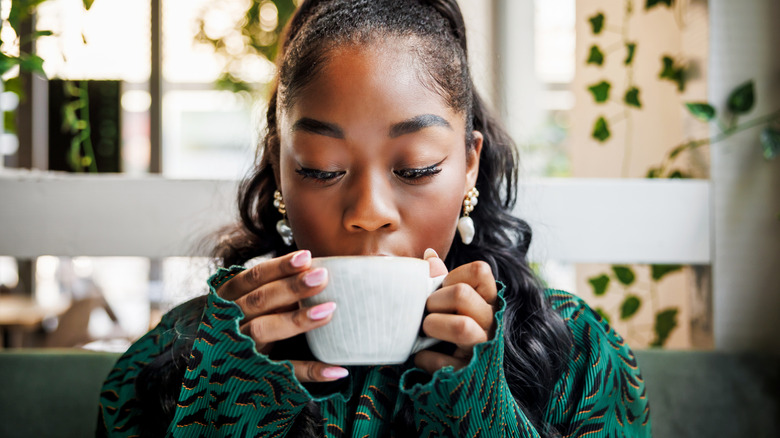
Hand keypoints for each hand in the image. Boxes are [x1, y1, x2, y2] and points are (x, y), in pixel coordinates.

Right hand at [216, 250, 348, 381]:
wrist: (212, 368)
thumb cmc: (243, 322)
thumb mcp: (248, 302)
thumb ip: (273, 288)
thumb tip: (315, 269)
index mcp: (229, 298)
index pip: (253, 277)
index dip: (279, 267)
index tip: (307, 257)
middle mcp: (229, 320)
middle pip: (259, 300)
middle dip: (291, 288)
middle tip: (322, 277)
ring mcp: (239, 348)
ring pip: (263, 330)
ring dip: (297, 320)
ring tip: (329, 311)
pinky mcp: (254, 375)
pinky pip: (284, 372)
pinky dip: (311, 371)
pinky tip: (338, 369)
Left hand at [414, 248, 497, 372]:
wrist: (462, 381)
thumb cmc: (451, 330)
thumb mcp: (449, 304)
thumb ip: (441, 281)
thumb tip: (428, 255)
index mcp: (488, 300)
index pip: (480, 270)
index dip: (453, 276)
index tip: (442, 289)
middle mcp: (492, 321)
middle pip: (462, 294)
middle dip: (434, 302)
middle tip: (427, 312)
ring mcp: (485, 348)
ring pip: (461, 327)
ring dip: (433, 326)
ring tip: (426, 331)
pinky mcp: (471, 374)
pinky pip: (444, 362)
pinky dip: (425, 358)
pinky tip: (423, 356)